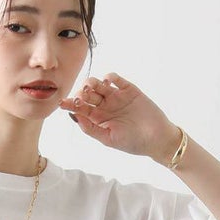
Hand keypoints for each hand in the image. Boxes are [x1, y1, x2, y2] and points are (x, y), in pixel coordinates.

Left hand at [59, 73, 180, 161]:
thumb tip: (74, 116)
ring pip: (99, 84)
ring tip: (91, 87)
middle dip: (81, 93)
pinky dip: (109, 76)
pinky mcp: (129, 90)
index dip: (71, 104)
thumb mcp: (108, 139)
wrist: (157, 138)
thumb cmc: (132, 142)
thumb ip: (90, 128)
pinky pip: (116, 79)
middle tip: (81, 95)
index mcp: (98, 119)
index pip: (81, 108)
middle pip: (88, 94)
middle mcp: (105, 107)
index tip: (63, 102)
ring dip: (92, 83)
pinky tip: (107, 81)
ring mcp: (116, 97)